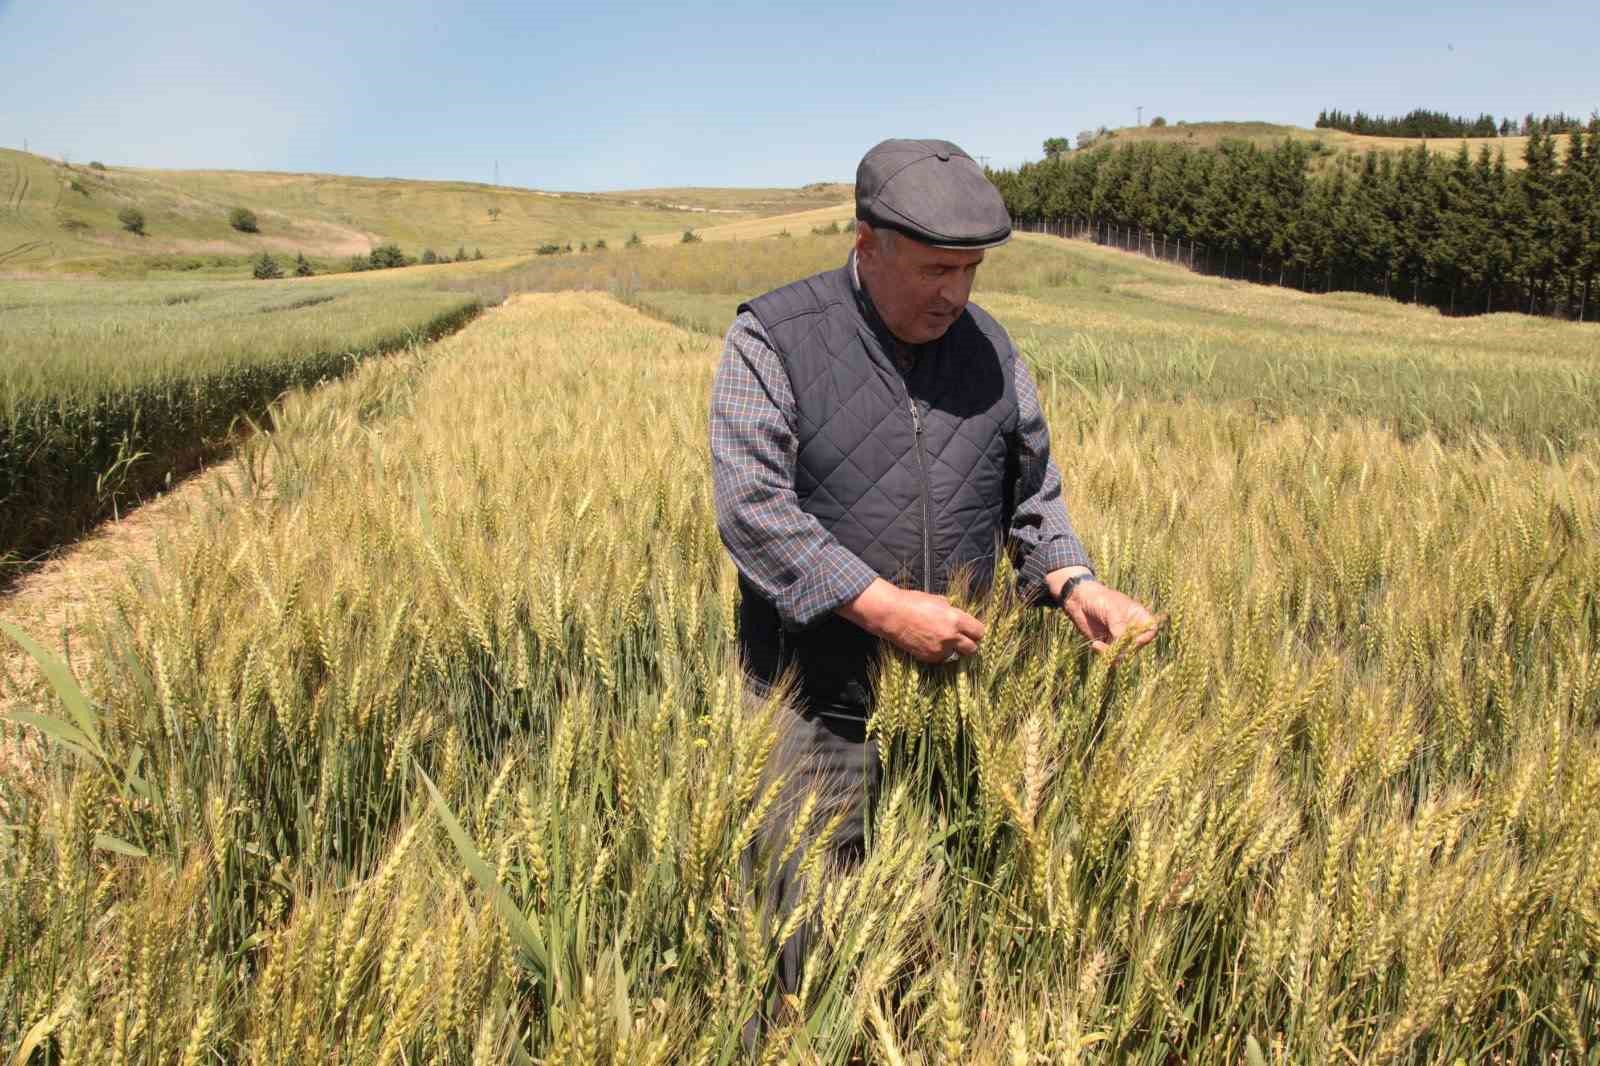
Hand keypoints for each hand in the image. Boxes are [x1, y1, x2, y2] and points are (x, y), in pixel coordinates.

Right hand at [838, 579, 986, 664]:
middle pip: (972, 649)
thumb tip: (959, 616)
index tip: (973, 631)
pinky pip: (941, 658)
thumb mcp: (938, 600)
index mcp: (956, 619)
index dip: (977, 632)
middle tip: (963, 640)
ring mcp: (939, 649)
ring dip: (953, 650)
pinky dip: (939, 653)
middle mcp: (950, 636)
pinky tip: (930, 643)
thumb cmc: (913, 602)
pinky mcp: (928, 657)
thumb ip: (952, 610)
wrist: (892, 615)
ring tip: (942, 640)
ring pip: (956, 655)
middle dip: (969, 644)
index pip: (979, 632)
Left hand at [1056, 576, 1161, 660]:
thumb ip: (1119, 628)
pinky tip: (1094, 645)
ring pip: (1124, 653)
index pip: (1151, 630)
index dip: (1145, 638)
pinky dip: (1104, 654)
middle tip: (1112, 646)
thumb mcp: (1112, 611)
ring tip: (1098, 646)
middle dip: (1125, 649)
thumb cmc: (1099, 599)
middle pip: (1137, 645)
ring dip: (1113, 654)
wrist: (1079, 600)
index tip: (1134, 641)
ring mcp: (1120, 637)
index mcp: (1138, 615)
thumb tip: (1124, 647)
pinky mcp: (1108, 644)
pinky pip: (1112, 655)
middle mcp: (1132, 628)